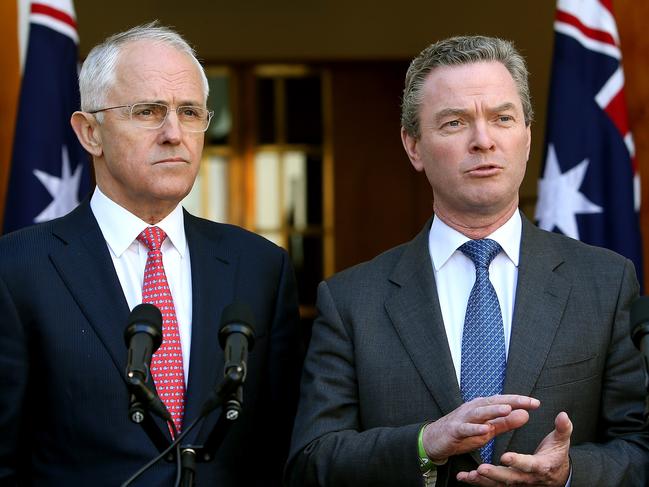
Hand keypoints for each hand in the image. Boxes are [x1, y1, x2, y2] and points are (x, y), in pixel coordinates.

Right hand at [422, 395, 539, 462]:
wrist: (435, 439)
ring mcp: (463, 418)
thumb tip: (525, 414)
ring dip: (494, 410)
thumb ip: (505, 423)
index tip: (536, 403)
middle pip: (494, 402)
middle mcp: (474, 408)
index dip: (519, 401)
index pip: (504, 401)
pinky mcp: (455, 430)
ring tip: (508, 410)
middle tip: (528, 402)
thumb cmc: (462, 432)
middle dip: (511, 401)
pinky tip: (486, 430)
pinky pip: (466, 429)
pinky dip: (476, 429)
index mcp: (483, 407)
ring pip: (480, 412)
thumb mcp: (487, 429)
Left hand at [456, 411, 572, 485]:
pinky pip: (492, 485)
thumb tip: (563, 415)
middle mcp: (527, 477)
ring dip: (484, 480)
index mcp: (540, 466)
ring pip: (499, 484)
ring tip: (470, 475)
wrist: (557, 476)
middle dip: (495, 474)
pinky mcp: (509, 484)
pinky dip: (478, 482)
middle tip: (481, 468)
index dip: (517, 461)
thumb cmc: (556, 455)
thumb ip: (562, 429)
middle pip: (510, 477)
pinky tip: (464, 478)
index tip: (505, 456)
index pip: (528, 464)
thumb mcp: (561, 442)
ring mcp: (517, 483)